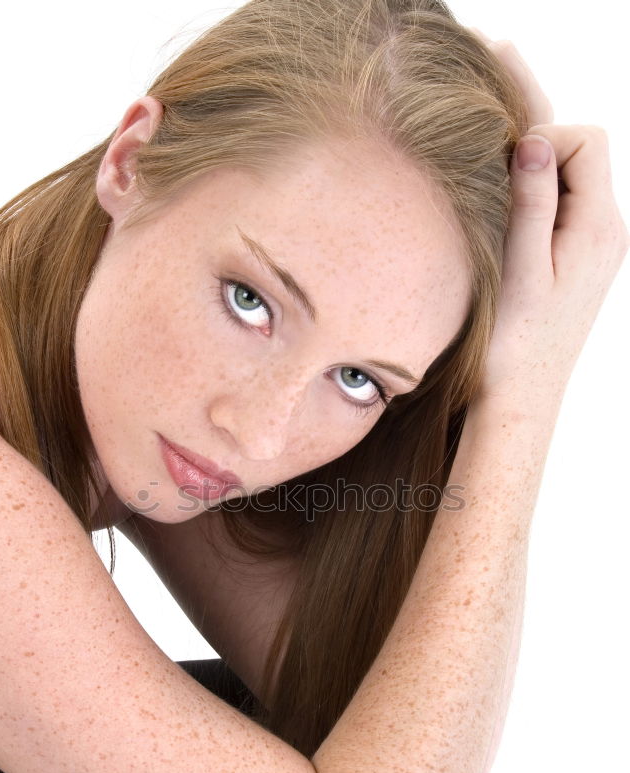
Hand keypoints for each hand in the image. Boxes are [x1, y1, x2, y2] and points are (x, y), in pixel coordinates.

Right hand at [466, 31, 628, 412]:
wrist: (520, 400)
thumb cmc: (514, 347)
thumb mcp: (520, 272)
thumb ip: (532, 204)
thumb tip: (534, 140)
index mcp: (597, 228)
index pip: (583, 140)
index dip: (542, 137)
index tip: (503, 164)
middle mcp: (603, 228)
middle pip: (578, 148)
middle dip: (536, 118)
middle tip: (496, 53)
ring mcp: (589, 242)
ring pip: (567, 171)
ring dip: (531, 155)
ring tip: (488, 122)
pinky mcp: (571, 254)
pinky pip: (558, 198)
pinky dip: (532, 181)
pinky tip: (501, 174)